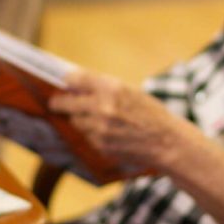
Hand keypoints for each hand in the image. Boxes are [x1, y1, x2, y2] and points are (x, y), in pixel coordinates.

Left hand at [49, 70, 190, 173]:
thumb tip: (74, 84)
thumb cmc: (151, 114)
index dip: (66, 79)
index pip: (75, 78)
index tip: (61, 81)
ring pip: (75, 121)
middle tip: (56, 102)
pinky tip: (108, 132)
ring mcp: (100, 128)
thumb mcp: (131, 92)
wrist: (167, 142)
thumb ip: (104, 88)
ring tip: (96, 118)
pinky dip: (92, 133)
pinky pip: (86, 135)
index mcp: (112, 88)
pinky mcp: (100, 145)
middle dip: (60, 102)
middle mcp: (103, 107)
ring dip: (80, 118)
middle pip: (65, 102)